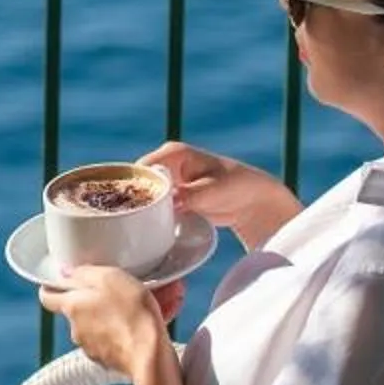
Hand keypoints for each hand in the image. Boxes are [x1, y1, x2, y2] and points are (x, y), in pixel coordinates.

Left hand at [38, 264, 176, 376]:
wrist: (150, 354)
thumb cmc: (131, 313)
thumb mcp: (109, 278)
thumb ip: (83, 273)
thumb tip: (66, 272)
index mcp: (71, 306)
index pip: (47, 296)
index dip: (51, 287)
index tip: (59, 281)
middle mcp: (75, 329)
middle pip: (74, 311)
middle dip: (88, 302)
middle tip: (109, 294)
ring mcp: (90, 347)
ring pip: (92, 327)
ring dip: (104, 320)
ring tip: (128, 312)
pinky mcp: (107, 360)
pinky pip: (108, 343)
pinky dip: (117, 336)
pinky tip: (135, 330)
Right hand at [142, 140, 299, 250]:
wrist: (253, 202)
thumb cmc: (236, 187)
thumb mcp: (211, 191)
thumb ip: (187, 196)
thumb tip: (165, 204)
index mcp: (172, 153)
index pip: (142, 169)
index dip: (134, 188)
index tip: (130, 209)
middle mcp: (166, 165)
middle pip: (139, 183)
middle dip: (134, 201)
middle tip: (130, 222)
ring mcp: (168, 182)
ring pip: (145, 197)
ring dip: (142, 211)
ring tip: (136, 228)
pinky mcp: (172, 199)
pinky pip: (155, 208)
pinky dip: (152, 218)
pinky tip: (148, 230)